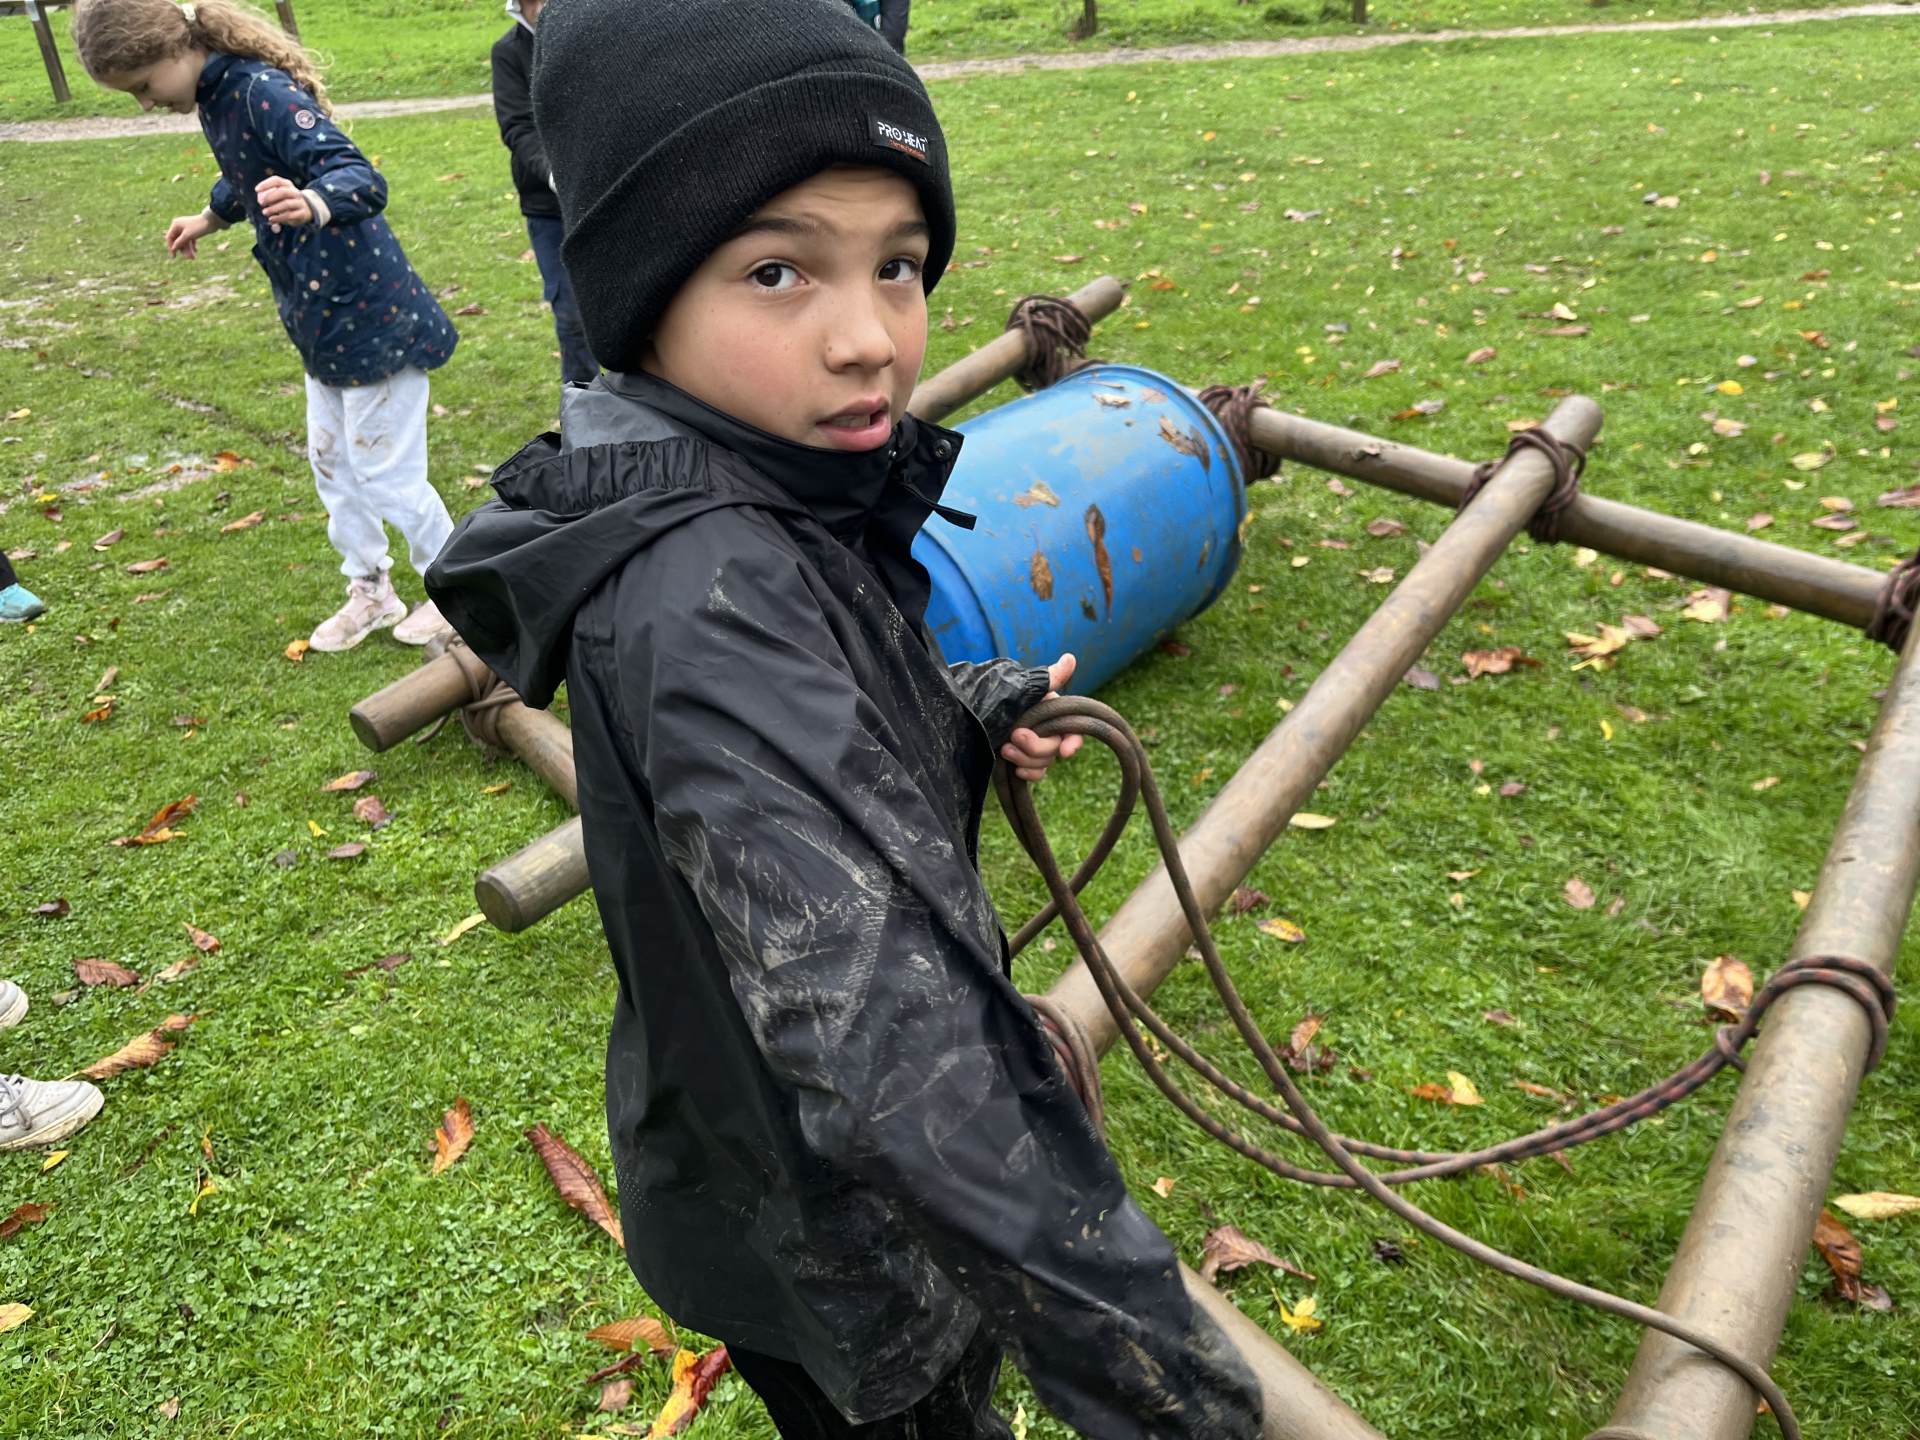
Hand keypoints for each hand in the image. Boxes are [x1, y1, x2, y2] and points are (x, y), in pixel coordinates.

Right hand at [165, 213, 211, 258]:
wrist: (212, 221)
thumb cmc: (198, 227)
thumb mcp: (187, 235)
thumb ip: (179, 242)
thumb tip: (173, 249)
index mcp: (175, 225)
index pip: (170, 237)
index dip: (171, 247)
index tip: (174, 256)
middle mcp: (179, 226)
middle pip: (178, 241)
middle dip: (183, 250)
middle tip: (190, 258)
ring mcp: (186, 229)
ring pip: (185, 241)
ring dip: (188, 249)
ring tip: (194, 257)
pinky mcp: (193, 231)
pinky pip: (190, 240)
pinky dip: (192, 246)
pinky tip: (196, 251)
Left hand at [255, 175, 312, 226]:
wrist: (305, 209)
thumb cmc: (285, 201)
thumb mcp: (277, 195)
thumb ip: (267, 195)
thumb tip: (260, 199)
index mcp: (287, 184)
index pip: (277, 180)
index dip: (266, 184)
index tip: (256, 190)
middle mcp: (295, 192)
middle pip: (283, 192)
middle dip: (270, 197)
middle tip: (261, 203)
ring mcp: (300, 202)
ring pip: (286, 204)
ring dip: (273, 208)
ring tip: (264, 212)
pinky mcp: (302, 213)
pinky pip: (290, 215)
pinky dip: (279, 218)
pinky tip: (271, 219)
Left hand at [1000, 653, 1082, 782]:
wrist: (966, 716)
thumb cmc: (992, 697)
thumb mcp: (1020, 687)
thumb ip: (1048, 679)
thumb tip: (1070, 658)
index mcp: (1049, 709)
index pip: (1073, 727)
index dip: (1073, 741)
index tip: (1064, 752)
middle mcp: (1044, 727)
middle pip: (1055, 747)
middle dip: (1036, 746)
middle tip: (1014, 736)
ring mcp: (1032, 744)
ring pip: (1045, 762)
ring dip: (1026, 759)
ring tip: (1005, 749)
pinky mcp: (1021, 759)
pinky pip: (1035, 773)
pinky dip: (1028, 772)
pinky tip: (1015, 769)